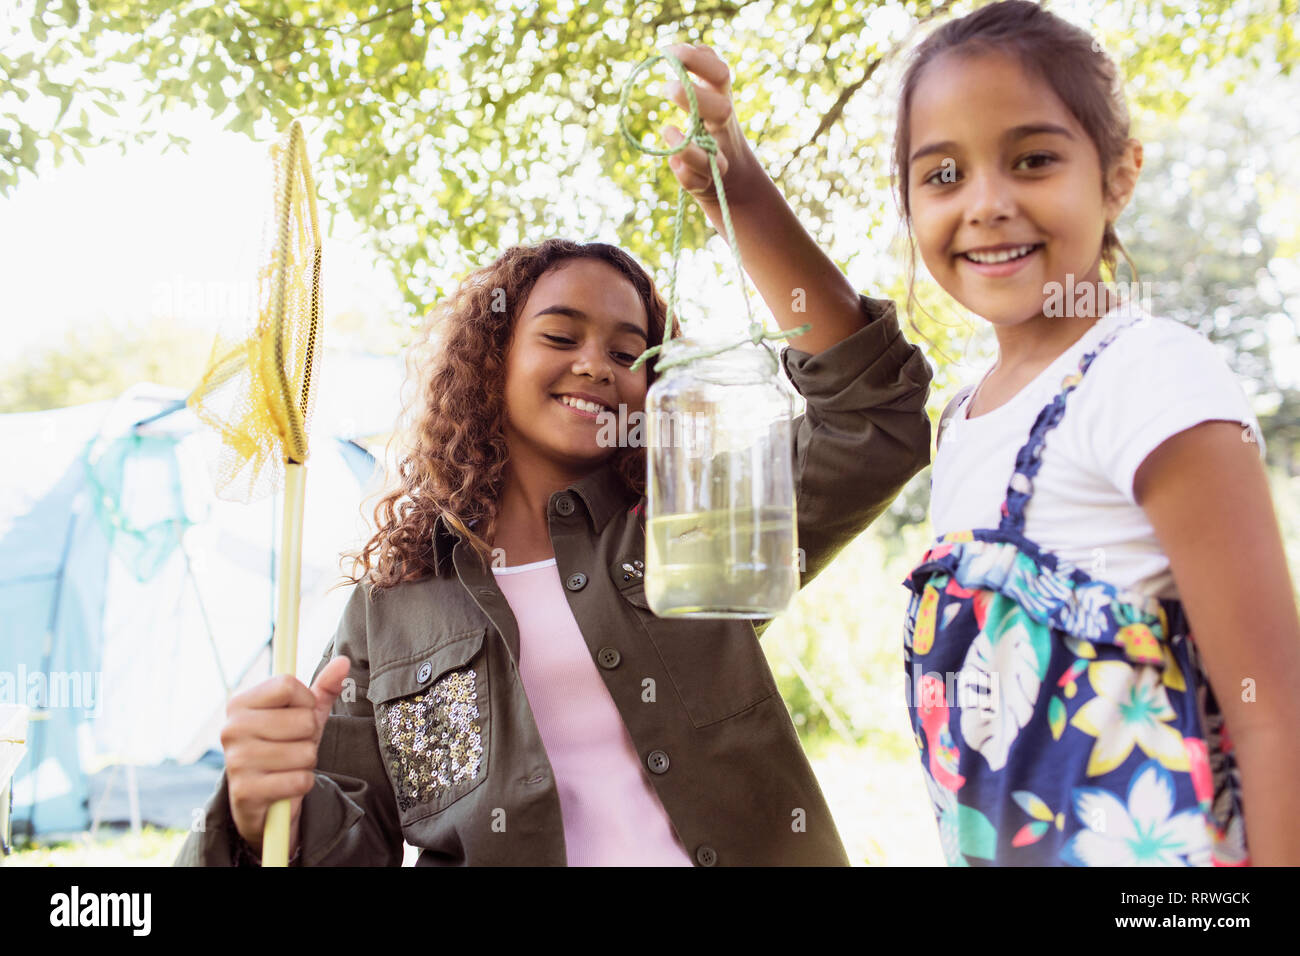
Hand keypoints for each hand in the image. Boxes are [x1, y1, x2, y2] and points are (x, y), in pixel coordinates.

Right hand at [222, 655, 350, 853]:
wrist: (262, 800)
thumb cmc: (285, 747)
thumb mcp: (304, 715)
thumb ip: (323, 688)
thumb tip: (343, 661)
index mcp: (239, 704)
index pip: (288, 684)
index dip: (305, 701)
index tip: (297, 715)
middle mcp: (231, 729)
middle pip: (302, 719)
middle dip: (310, 736)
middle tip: (293, 746)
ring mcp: (236, 761)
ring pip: (305, 752)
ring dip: (307, 762)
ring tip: (289, 766)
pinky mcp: (246, 793)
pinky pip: (300, 780)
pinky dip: (302, 783)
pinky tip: (286, 785)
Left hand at [659, 43, 759, 208]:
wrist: (734, 180)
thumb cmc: (711, 130)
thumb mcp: (709, 96)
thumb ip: (697, 71)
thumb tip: (673, 49)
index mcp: (721, 100)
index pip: (719, 73)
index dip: (698, 60)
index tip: (670, 51)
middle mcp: (723, 128)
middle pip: (721, 110)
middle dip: (694, 98)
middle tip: (664, 88)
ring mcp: (717, 158)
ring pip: (710, 155)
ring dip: (686, 146)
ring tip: (665, 130)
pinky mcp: (706, 183)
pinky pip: (696, 180)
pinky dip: (683, 170)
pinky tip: (673, 162)